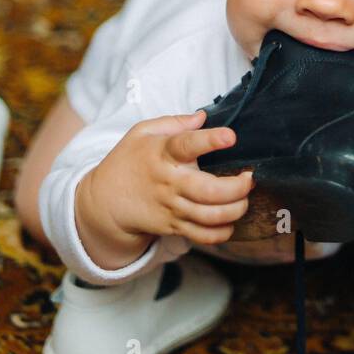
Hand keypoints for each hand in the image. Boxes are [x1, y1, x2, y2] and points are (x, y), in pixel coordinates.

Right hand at [77, 110, 253, 266]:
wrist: (104, 202)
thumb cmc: (127, 161)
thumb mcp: (141, 132)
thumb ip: (174, 122)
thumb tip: (202, 117)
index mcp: (162, 153)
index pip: (187, 145)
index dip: (210, 141)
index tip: (230, 137)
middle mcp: (170, 183)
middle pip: (209, 191)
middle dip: (238, 187)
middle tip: (249, 178)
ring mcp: (172, 208)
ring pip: (211, 216)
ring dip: (236, 209)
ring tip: (244, 198)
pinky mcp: (173, 227)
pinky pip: (203, 236)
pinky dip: (223, 232)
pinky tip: (230, 220)